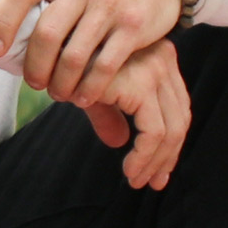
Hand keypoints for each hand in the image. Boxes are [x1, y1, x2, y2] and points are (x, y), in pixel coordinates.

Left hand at [0, 0, 194, 100]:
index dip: (2, 26)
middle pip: (46, 35)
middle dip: (35, 67)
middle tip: (34, 83)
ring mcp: (111, 2)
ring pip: (74, 57)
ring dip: (60, 84)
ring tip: (58, 93)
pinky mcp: (134, 24)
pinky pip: (104, 66)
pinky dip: (89, 88)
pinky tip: (83, 97)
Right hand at [71, 36, 192, 188]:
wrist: (48, 45)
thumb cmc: (66, 63)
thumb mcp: (94, 91)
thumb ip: (111, 113)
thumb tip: (118, 141)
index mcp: (159, 56)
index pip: (178, 107)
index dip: (172, 142)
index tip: (158, 169)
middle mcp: (163, 59)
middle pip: (179, 119)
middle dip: (167, 157)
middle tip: (153, 182)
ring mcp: (154, 70)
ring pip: (171, 130)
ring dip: (154, 162)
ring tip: (137, 181)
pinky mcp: (140, 84)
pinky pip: (153, 132)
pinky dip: (144, 157)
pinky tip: (130, 170)